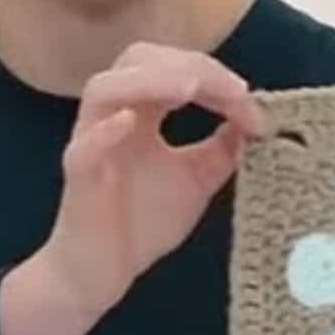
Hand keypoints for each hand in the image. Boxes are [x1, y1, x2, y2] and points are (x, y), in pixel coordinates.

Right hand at [42, 42, 264, 321]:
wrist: (102, 274)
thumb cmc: (142, 222)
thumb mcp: (197, 179)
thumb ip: (223, 148)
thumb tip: (256, 119)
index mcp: (140, 111)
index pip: (173, 68)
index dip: (214, 76)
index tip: (249, 101)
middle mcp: (112, 116)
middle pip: (138, 60)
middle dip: (188, 65)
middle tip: (232, 89)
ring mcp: (91, 142)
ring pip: (105, 88)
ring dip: (150, 81)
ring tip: (192, 88)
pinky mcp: (78, 177)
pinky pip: (84, 145)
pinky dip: (105, 129)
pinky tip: (129, 121)